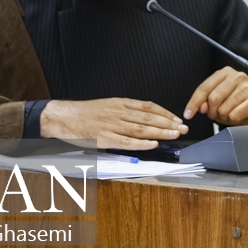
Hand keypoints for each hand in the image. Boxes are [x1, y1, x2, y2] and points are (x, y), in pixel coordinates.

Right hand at [39, 98, 187, 150]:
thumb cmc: (85, 113)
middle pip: (149, 117)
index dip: (165, 112)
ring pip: (141, 128)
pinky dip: (141, 143)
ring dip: (160, 132)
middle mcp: (119, 112)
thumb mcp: (108, 105)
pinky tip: (153, 144)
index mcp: (120, 103)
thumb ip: (125, 111)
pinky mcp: (104, 137)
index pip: (149, 106)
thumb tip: (145, 119)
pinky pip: (126, 141)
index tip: (177, 118)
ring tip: (174, 135)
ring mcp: (112, 125)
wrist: (63, 117)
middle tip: (183, 127)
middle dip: (168, 123)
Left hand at [184, 66, 247, 126]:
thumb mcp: (216, 101)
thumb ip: (206, 101)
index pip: (204, 87)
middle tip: (217, 115)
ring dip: (224, 117)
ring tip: (230, 114)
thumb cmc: (234, 106)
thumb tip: (202, 107)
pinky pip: (234, 115)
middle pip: (213, 98)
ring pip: (223, 109)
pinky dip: (233, 120)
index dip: (194, 102)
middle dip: (212, 112)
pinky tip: (238, 116)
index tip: (188, 114)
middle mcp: (238, 76)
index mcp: (225, 73)